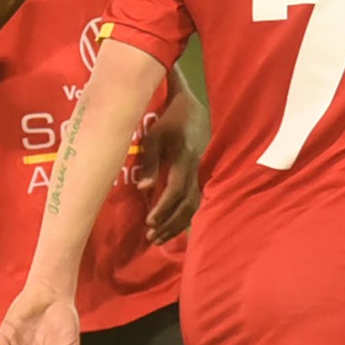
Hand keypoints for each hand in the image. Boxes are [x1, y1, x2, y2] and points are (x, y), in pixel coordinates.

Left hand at [139, 86, 207, 244]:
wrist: (193, 107)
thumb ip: (149, 160)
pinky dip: (183, 216)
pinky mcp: (199, 173)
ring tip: (158, 238)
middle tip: (151, 236)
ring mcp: (200, 171)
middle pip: (187, 203)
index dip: (164, 208)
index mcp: (184, 158)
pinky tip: (172, 227)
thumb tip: (144, 189)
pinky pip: (195, 199)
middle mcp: (195, 168)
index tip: (149, 222)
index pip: (177, 190)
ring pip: (193, 204)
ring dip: (176, 223)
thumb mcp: (154, 134)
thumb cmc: (168, 117)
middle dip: (169, 222)